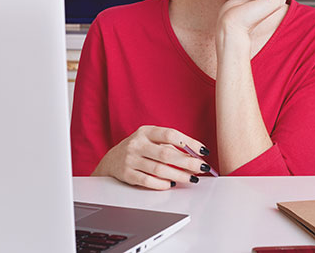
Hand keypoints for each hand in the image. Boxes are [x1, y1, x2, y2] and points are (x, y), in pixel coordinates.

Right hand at [91, 125, 210, 189]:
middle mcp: (137, 144)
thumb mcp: (150, 139)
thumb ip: (169, 145)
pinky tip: (172, 184)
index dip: (188, 142)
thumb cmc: (138, 148)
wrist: (111, 160)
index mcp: (146, 132)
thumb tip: (195, 155)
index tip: (203, 150)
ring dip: (179, 175)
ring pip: (159, 169)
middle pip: (166, 153)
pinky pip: (148, 181)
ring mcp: (130, 159)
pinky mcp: (127, 174)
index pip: (170, 134)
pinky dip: (162, 183)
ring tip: (191, 178)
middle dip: (187, 162)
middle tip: (202, 167)